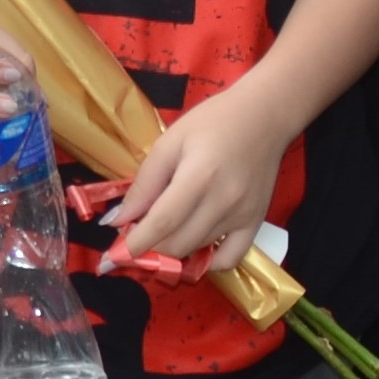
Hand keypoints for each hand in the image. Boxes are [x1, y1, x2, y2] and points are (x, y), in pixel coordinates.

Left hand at [104, 89, 294, 278]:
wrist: (266, 115)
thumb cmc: (213, 122)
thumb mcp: (169, 141)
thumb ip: (144, 183)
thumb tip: (119, 221)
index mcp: (199, 176)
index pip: (162, 223)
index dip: (134, 245)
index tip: (112, 256)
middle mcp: (223, 201)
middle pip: (177, 244)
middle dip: (149, 248)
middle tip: (136, 236)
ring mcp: (243, 215)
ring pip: (197, 250)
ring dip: (173, 248)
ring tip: (165, 230)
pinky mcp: (257, 221)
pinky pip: (230, 259)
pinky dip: (208, 263)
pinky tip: (194, 247)